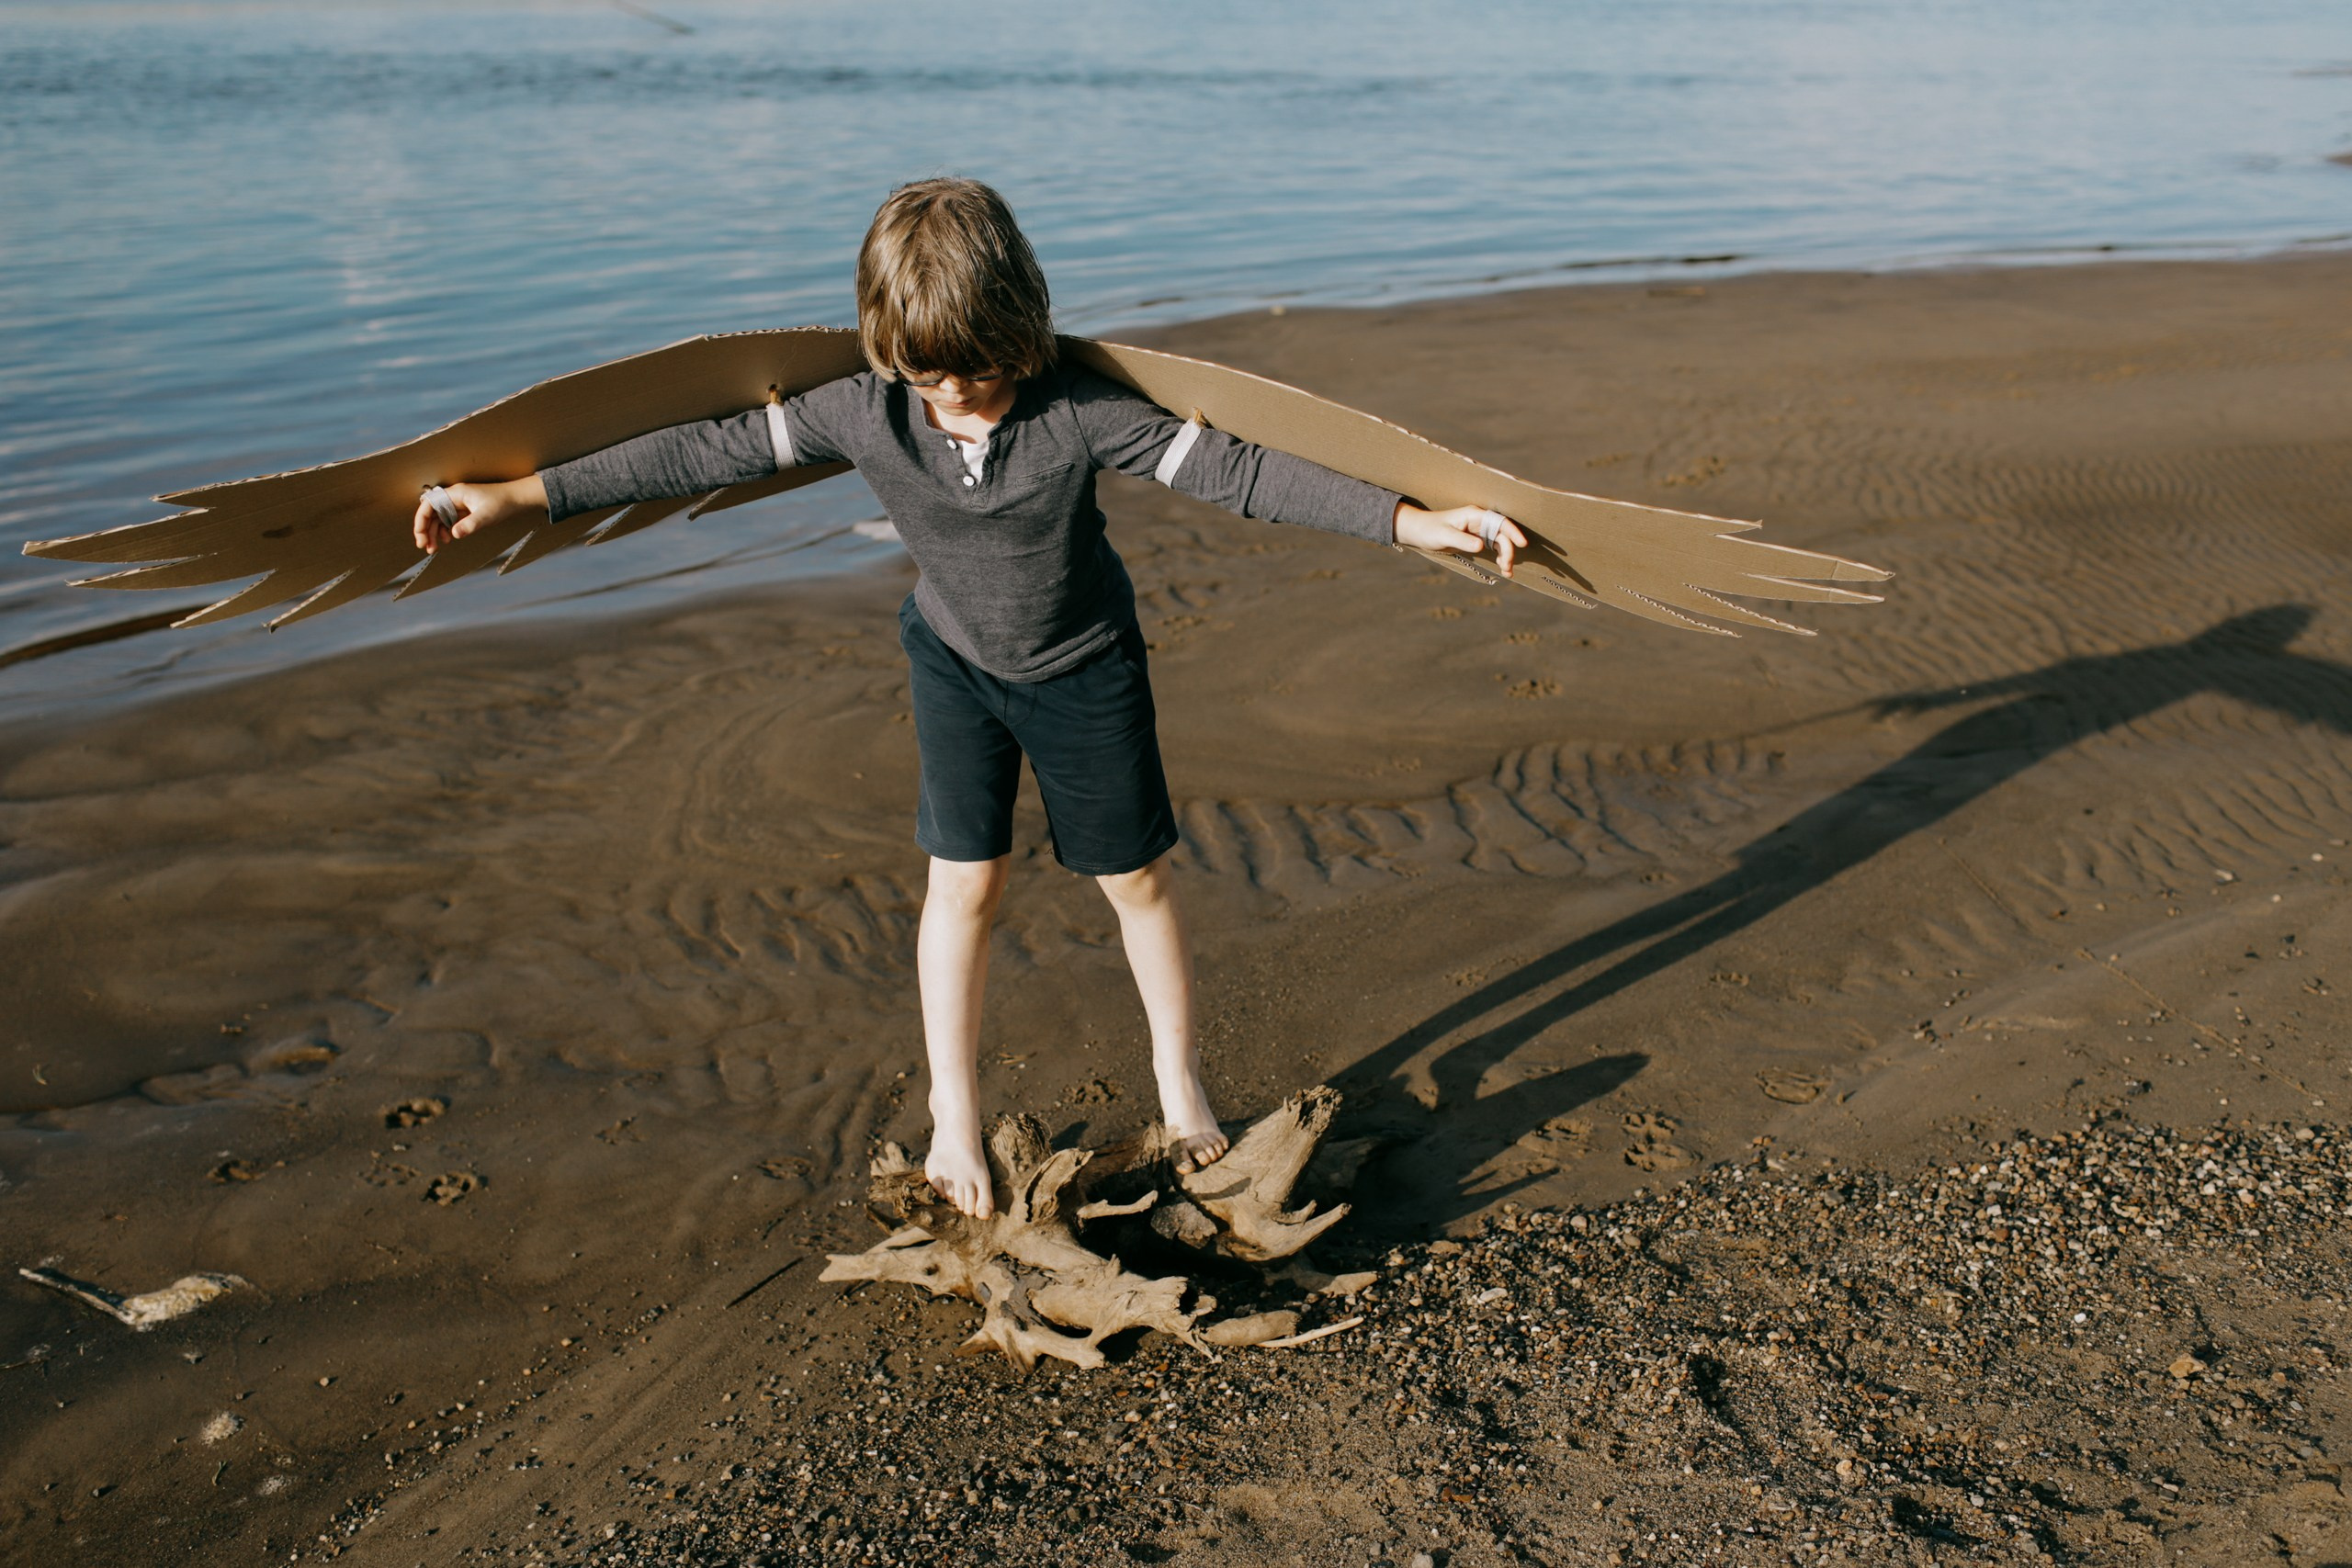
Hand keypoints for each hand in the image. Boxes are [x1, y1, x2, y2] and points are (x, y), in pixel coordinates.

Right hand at [411, 476, 547, 554]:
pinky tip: (448, 540)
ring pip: (438, 519)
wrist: (516, 499)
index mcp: (455, 494)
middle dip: (425, 530)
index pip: (428, 505)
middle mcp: (453, 498)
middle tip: (424, 547)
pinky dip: (444, 531)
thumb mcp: (486, 515)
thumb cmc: (502, 503)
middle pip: (431, 513)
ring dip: (434, 533)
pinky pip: (448, 521)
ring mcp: (458, 504)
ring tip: (433, 549)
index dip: (421, 520)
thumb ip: (470, 524)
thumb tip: (454, 534)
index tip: (420, 536)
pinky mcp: (464, 511)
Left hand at [1393, 503, 1526, 576]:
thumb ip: (1462, 540)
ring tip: (1507, 572)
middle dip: (1508, 550)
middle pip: (1502, 535)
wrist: (1419, 532)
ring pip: (1500, 542)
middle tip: (1507, 567)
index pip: (1499, 522)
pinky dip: (1499, 557)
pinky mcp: (1476, 539)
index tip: (1522, 544)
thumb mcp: (1444, 536)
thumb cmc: (1430, 530)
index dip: (1512, 532)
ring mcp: (1479, 530)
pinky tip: (1502, 569)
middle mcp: (1480, 521)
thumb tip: (1481, 545)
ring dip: (1506, 556)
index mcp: (1474, 516)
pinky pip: (1493, 547)